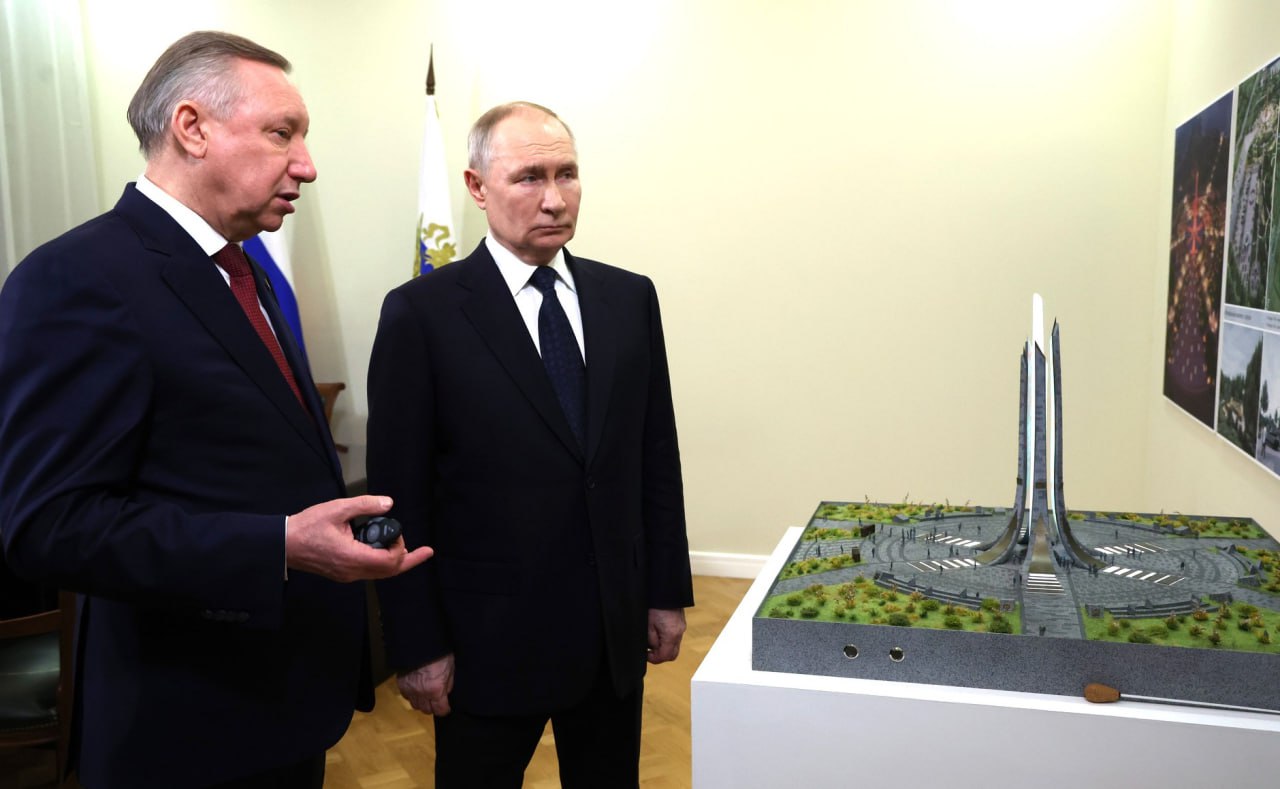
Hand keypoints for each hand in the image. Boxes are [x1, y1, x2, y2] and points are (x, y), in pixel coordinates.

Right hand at [285, 495, 431, 581]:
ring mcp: (347, 575)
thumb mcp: (337, 509)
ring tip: (410, 551)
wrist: (283, 544)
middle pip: (389, 572)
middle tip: (426, 551)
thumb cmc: (307, 527)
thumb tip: (388, 503)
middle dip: (408, 560)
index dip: (401, 547)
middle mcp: (352, 572)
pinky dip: (382, 563)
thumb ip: (365, 505)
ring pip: (380, 574)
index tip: (397, 531)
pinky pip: (369, 572)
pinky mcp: (342, 574)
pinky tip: (385, 551)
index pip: (389, 561)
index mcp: (353, 557)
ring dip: (395, 562)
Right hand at [397, 653, 454, 715]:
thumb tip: (446, 693)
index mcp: (435, 690)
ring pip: (415, 705)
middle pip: (426, 710)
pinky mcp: (401, 683)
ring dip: (421, 702)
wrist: (420, 642)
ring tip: (426, 695)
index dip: (445, 709)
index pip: (440, 710)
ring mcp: (410, 689)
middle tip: (436, 700)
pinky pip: (406, 696)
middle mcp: (421, 693)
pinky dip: (411, 695)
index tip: (446, 706)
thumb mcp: (450, 667)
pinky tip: (416, 689)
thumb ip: (448, 684)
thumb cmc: (439, 653)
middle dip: (433, 707)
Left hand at [647, 607, 685, 663]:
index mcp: (671, 635)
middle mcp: (679, 632)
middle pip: (672, 654)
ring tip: (652, 640)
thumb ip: (651, 640)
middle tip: (649, 651)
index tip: (646, 655)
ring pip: (674, 646)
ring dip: (664, 647)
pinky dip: (667, 639)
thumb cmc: (655, 605)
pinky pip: (675, 637)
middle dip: (660, 655)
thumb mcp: (648, 625)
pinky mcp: (680, 622)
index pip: (665, 656)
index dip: (654, 659)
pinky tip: (658, 632)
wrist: (664, 589)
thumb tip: (652, 649)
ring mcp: (681, 627)